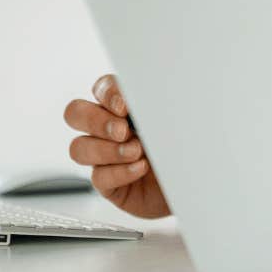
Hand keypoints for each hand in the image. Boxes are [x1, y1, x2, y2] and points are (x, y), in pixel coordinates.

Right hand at [64, 74, 169, 218]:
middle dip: (97, 121)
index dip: (107, 94)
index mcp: (121, 105)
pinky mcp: (107, 183)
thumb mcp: (171, 118)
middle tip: (123, 131)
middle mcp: (106, 127)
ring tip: (136, 152)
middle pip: (75, 113)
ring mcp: (103, 155)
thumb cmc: (183, 144)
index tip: (125, 106)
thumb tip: (141, 98)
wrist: (196, 180)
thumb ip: (153, 104)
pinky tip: (139, 168)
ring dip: (108, 149)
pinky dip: (120, 172)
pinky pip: (98, 177)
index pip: (100, 88)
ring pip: (79, 148)